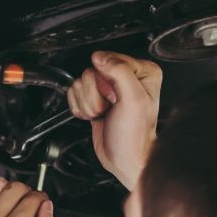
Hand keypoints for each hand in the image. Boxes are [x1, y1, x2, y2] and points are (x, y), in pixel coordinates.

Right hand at [68, 50, 161, 189]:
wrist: (125, 159)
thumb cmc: (135, 135)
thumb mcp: (133, 99)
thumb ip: (119, 72)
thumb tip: (100, 57)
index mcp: (142, 71)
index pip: (108, 60)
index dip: (106, 81)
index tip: (115, 98)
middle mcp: (125, 77)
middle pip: (90, 72)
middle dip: (95, 95)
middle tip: (109, 107)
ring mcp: (108, 89)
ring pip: (80, 84)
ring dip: (88, 104)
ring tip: (103, 113)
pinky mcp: (95, 100)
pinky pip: (75, 94)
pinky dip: (81, 108)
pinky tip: (95, 116)